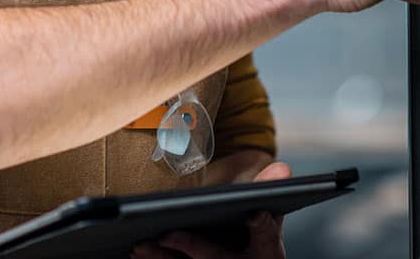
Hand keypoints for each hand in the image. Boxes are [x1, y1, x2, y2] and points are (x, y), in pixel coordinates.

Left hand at [130, 163, 289, 258]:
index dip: (262, 227)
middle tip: (168, 232)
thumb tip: (283, 170)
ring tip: (140, 245)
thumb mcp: (260, 200)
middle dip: (192, 248)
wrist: (241, 239)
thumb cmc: (247, 216)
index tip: (254, 213)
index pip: (267, 237)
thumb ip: (265, 186)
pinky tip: (136, 252)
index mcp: (267, 248)